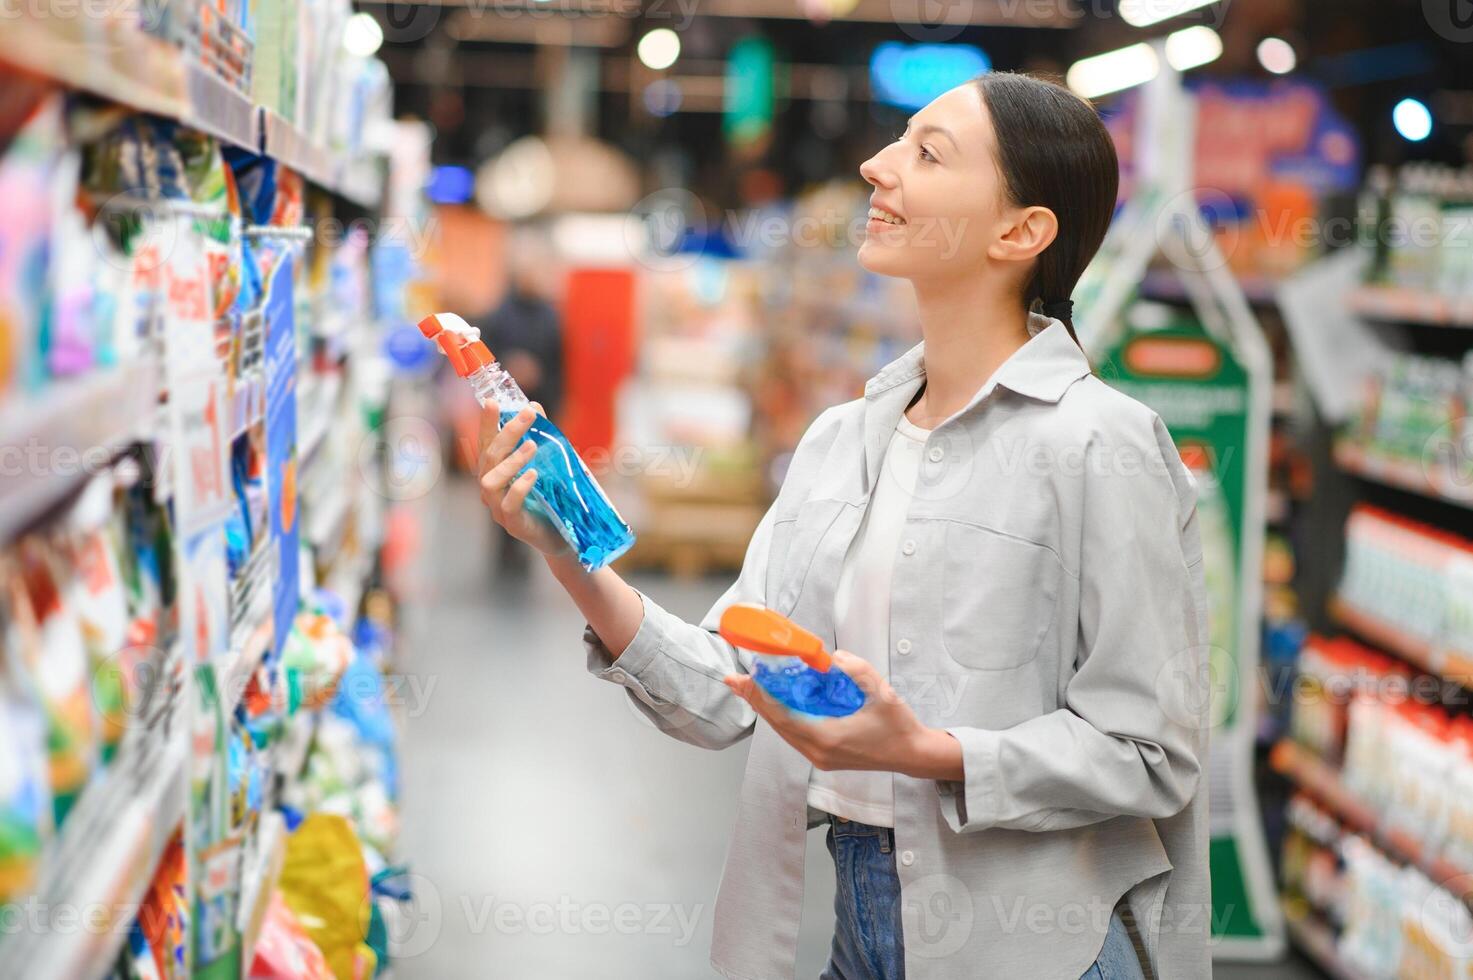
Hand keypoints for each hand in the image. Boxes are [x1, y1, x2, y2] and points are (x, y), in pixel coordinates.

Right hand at [478, 402, 570, 558]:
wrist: (564, 537)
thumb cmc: (551, 498)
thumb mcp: (548, 463)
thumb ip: (540, 437)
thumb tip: (535, 405)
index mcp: (497, 472)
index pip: (487, 443)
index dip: (488, 423)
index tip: (492, 401)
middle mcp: (492, 488)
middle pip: (490, 456)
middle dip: (507, 432)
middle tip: (528, 415)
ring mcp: (498, 507)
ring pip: (491, 480)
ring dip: (511, 461)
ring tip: (532, 446)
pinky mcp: (512, 524)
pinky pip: (508, 504)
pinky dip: (519, 487)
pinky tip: (534, 475)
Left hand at [723, 651, 963, 780]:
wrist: (912, 755)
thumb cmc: (898, 725)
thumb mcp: (881, 692)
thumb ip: (856, 670)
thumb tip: (832, 657)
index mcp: (827, 738)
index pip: (783, 715)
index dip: (760, 696)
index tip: (743, 679)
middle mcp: (818, 752)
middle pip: (777, 724)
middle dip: (756, 700)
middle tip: (735, 680)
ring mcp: (819, 757)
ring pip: (784, 730)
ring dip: (767, 709)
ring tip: (750, 688)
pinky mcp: (823, 757)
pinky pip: (794, 734)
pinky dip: (782, 717)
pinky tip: (777, 701)